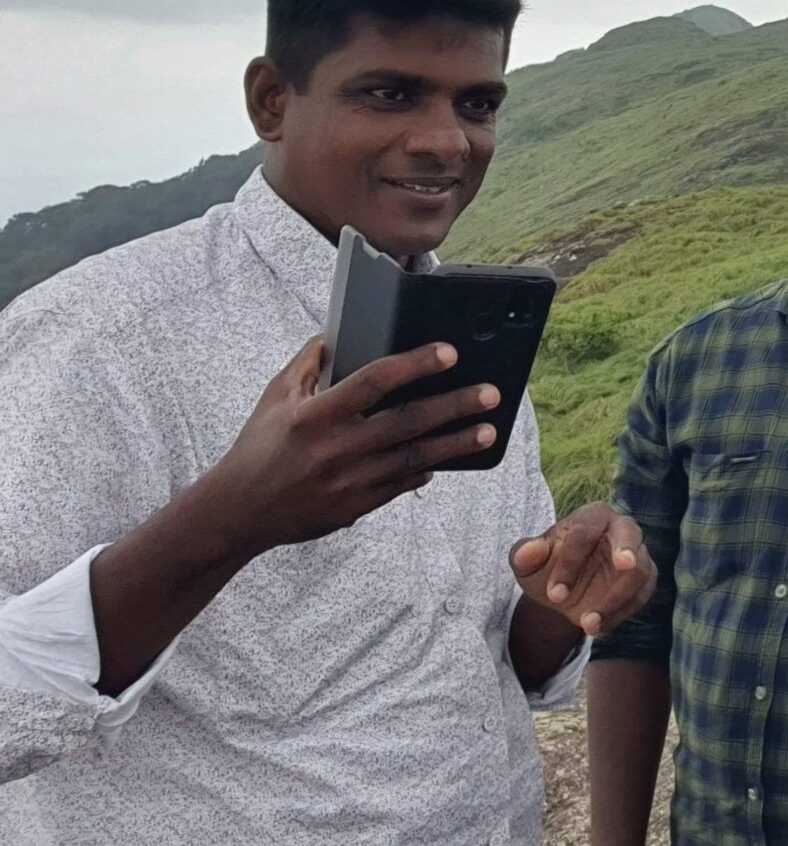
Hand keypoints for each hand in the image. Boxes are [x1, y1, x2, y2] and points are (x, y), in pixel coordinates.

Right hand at [201, 337, 503, 554]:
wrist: (237, 512)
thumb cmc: (257, 448)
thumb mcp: (275, 398)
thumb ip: (308, 363)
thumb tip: (336, 333)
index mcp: (315, 415)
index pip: (374, 382)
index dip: (415, 364)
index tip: (449, 352)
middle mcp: (336, 448)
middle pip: (407, 422)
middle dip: (454, 406)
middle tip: (491, 394)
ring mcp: (349, 481)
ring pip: (414, 458)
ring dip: (455, 443)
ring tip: (488, 431)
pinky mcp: (356, 506)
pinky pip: (401, 485)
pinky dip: (426, 469)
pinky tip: (448, 457)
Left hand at [512, 503, 654, 637]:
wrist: (563, 590)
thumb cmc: (546, 567)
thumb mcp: (528, 564)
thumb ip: (524, 555)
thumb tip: (529, 550)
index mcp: (591, 516)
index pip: (585, 532)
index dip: (570, 563)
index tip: (554, 595)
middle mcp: (620, 528)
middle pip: (630, 533)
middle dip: (627, 549)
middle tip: (624, 565)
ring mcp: (637, 553)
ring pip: (640, 570)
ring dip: (616, 600)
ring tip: (588, 625)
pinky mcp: (645, 578)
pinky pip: (642, 594)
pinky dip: (621, 614)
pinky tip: (598, 628)